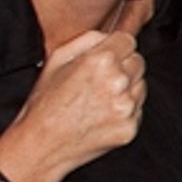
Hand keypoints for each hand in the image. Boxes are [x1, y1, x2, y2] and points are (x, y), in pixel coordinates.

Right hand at [0, 30, 145, 181]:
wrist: (41, 145)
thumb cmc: (45, 104)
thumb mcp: (56, 59)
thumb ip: (88, 39)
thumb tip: (108, 35)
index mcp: (100, 60)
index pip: (129, 40)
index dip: (117, 47)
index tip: (109, 55)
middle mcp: (118, 81)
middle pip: (138, 61)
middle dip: (123, 66)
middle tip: (99, 80)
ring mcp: (126, 106)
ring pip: (140, 85)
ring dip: (126, 88)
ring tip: (98, 100)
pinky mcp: (130, 126)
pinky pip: (137, 109)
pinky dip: (125, 110)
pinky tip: (101, 115)